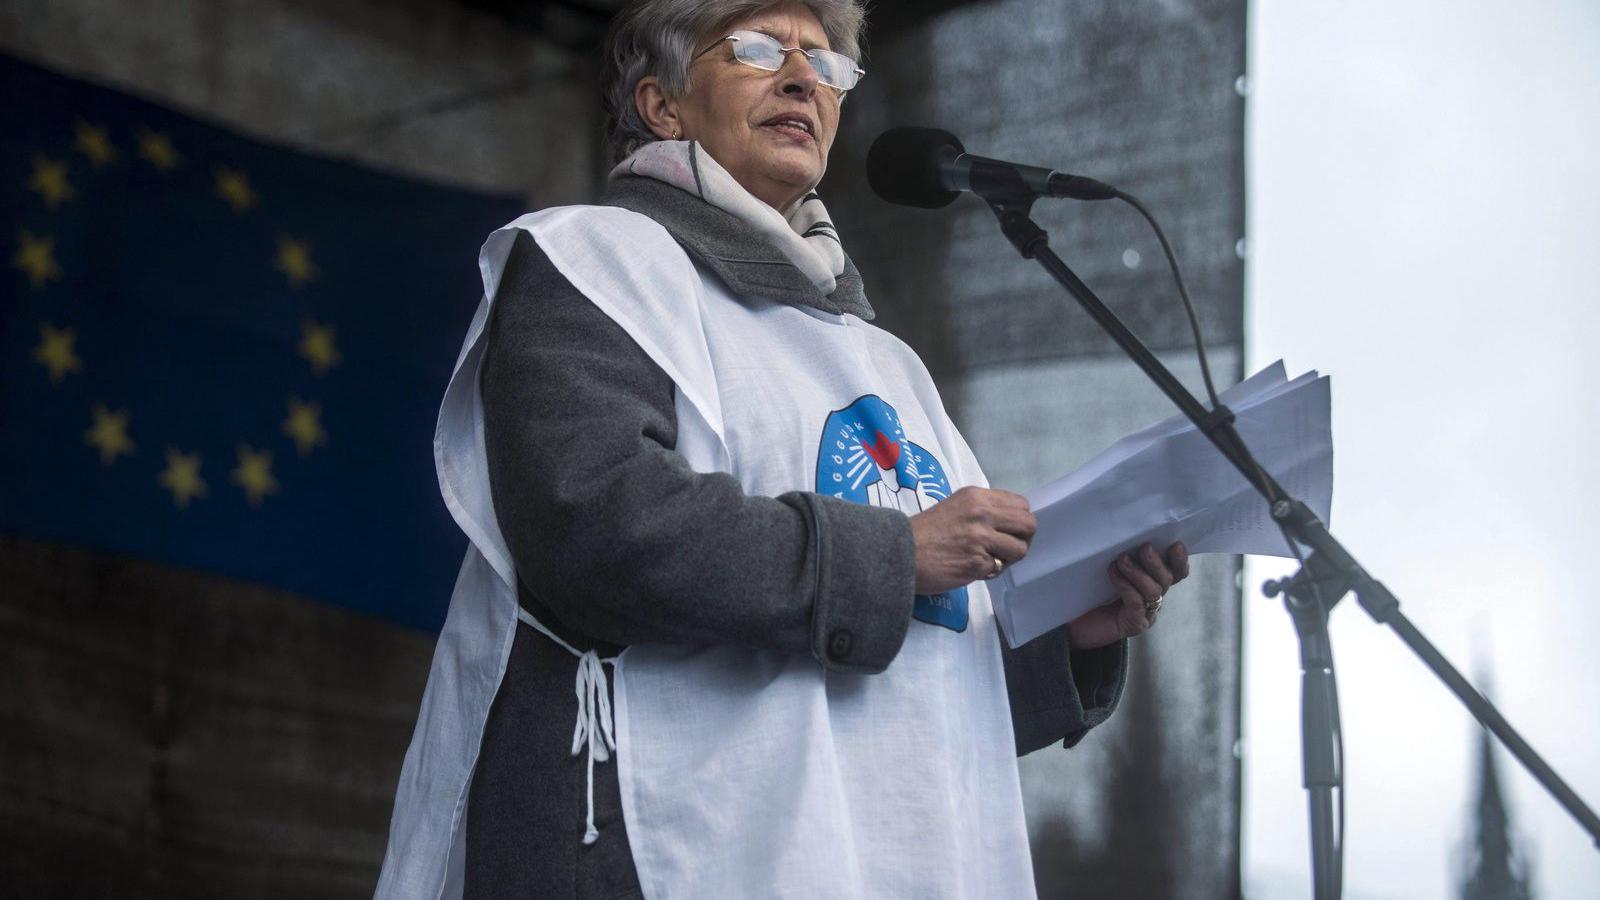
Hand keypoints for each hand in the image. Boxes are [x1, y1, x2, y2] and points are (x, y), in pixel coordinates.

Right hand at [908, 486, 1035, 594]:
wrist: (898, 553)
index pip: (1021, 504)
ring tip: (990, 560)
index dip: (1019, 520)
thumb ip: (982, 509)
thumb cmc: (923, 532)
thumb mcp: (954, 506)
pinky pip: (1000, 568)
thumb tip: (1010, 522)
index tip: (1008, 530)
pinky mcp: (977, 562)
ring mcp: (980, 538)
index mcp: (976, 496)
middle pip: (1028, 524)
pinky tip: (974, 568)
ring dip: (1009, 558)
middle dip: (1022, 539)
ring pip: (1020, 549)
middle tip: (1007, 548)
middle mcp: (981, 513)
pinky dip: (990, 571)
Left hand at [1066, 542, 1188, 649]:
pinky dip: (1126, 586)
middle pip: (1167, 580)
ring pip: (1153, 591)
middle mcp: (1153, 599)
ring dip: (1139, 572)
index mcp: (1153, 583)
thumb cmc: (1090, 593)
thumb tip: (1126, 531)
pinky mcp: (1133, 625)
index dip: (1179, 560)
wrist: (1073, 625)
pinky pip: (1136, 604)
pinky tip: (1113, 573)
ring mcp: (1145, 614)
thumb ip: (1123, 555)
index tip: (1175, 545)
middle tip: (1144, 547)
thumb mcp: (1109, 568)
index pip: (1176, 573)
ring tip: (1122, 559)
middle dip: (1157, 562)